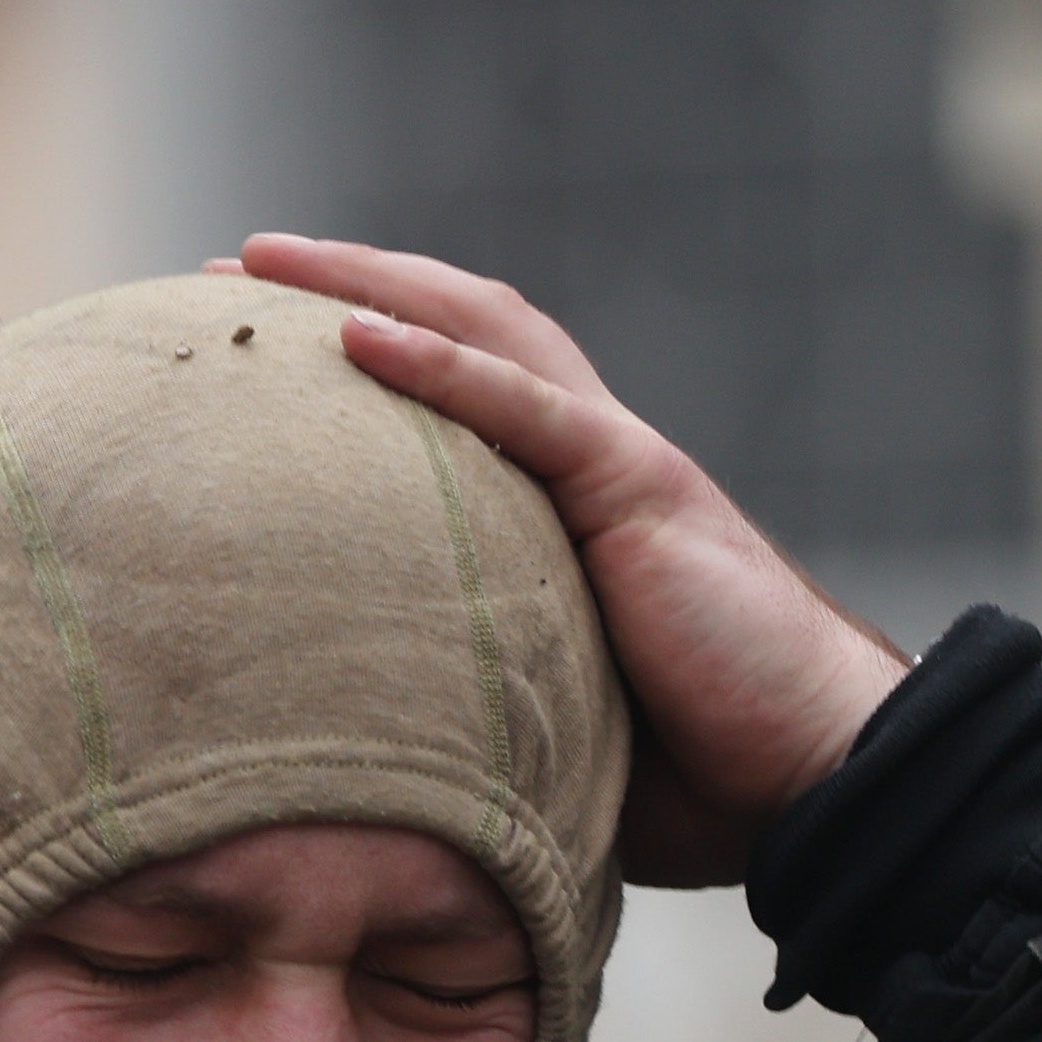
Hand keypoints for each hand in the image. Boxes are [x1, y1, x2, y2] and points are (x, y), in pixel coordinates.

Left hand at [229, 232, 903, 889]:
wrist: (815, 776)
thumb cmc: (695, 775)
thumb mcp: (545, 722)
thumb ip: (465, 696)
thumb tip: (350, 758)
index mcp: (563, 505)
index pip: (449, 389)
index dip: (353, 350)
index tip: (247, 341)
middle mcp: (586, 458)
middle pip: (452, 329)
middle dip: (339, 286)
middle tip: (226, 269)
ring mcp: (617, 462)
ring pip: (481, 333)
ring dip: (367, 287)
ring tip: (263, 265)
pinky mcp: (641, 488)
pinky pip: (528, 408)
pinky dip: (440, 365)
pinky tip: (356, 335)